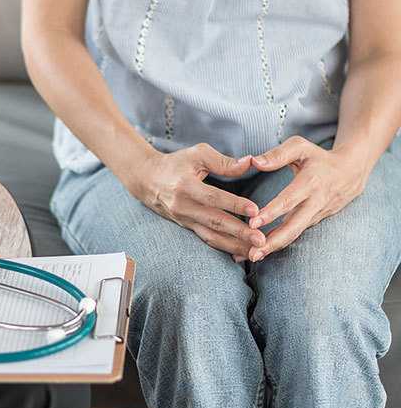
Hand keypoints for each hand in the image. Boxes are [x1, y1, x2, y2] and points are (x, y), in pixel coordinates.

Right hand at [131, 143, 265, 260]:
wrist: (147, 179)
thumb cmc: (175, 164)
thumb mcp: (196, 154)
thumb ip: (223, 161)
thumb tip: (250, 163)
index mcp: (185, 185)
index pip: (212, 197)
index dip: (234, 204)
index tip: (255, 210)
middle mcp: (183, 206)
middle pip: (214, 222)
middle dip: (239, 233)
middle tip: (261, 240)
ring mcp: (184, 219)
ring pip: (211, 236)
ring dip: (234, 246)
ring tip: (256, 253)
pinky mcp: (186, 227)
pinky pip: (207, 239)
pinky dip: (224, 247)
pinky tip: (241, 254)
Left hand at [248, 136, 368, 260]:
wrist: (351, 172)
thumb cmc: (318, 157)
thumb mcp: (300, 147)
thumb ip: (277, 154)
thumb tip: (253, 162)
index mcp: (311, 182)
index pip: (289, 200)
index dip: (272, 212)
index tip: (253, 222)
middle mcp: (315, 202)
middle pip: (294, 226)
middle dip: (274, 241)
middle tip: (253, 252)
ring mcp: (317, 215)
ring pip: (295, 234)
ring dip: (274, 247)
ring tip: (252, 257)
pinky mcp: (315, 222)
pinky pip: (296, 234)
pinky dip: (279, 244)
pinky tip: (261, 252)